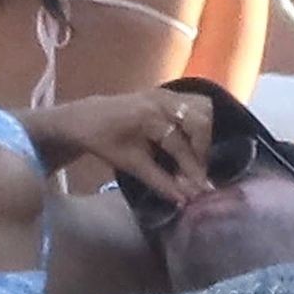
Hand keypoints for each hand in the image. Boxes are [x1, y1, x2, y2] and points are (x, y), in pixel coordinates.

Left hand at [50, 90, 213, 200]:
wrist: (88, 118)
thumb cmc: (105, 141)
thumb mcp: (129, 164)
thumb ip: (160, 182)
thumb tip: (185, 200)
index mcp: (147, 117)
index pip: (180, 144)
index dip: (192, 168)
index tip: (201, 189)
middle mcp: (162, 100)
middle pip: (200, 121)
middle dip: (203, 149)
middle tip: (198, 172)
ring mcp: (167, 93)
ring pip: (204, 109)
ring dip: (205, 134)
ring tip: (195, 156)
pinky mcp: (170, 93)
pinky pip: (198, 104)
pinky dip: (201, 123)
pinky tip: (192, 141)